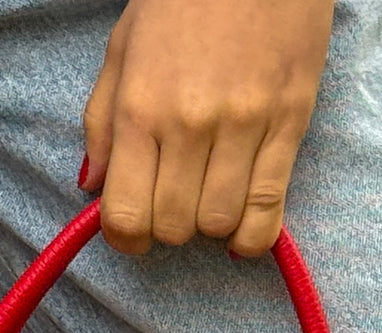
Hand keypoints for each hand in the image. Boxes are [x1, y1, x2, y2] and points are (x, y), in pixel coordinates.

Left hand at [81, 0, 334, 256]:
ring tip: (209, 199)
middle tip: (173, 202)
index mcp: (140, 107)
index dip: (125, 238)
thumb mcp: (124, 46)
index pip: (125, 215)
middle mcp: (188, 124)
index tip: (133, 232)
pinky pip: (268, 210)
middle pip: (173, 228)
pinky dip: (253, 237)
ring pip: (219, 224)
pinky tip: (242, 233)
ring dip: (209, 226)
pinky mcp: (290, 123)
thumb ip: (101, 121)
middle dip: (168, 229)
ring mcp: (243, 126)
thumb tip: (91, 186)